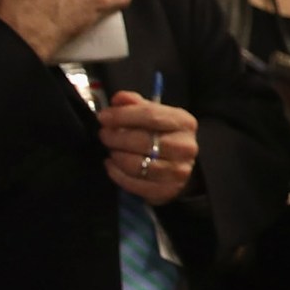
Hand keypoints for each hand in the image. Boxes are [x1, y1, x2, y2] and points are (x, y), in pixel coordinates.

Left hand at [100, 90, 198, 205]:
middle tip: (104, 135)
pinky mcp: (168, 190)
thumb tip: (119, 99)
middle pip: (143, 141)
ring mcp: (179, 171)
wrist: (178, 164)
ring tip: (111, 151)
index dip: (123, 116)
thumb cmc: (161, 135)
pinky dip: (117, 174)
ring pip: (137, 164)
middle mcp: (186, 147)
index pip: (151, 116)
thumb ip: (135, 104)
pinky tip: (112, 165)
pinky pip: (134, 183)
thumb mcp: (153, 114)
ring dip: (117, 157)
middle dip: (116, 137)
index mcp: (184, 123)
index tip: (103, 117)